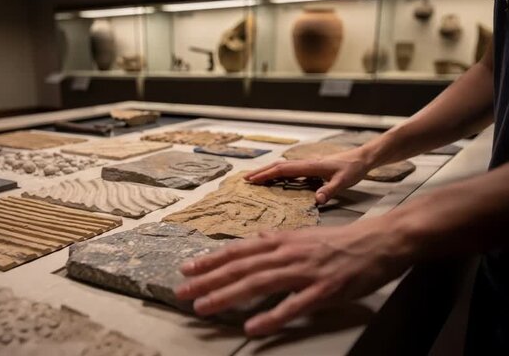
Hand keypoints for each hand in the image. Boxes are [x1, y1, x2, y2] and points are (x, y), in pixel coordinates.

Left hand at [174, 217, 416, 335]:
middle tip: (181, 292)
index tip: (186, 269)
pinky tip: (252, 327)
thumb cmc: (341, 240)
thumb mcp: (303, 235)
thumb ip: (276, 241)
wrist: (380, 240)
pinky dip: (272, 317)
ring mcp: (305, 271)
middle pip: (241, 267)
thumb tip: (252, 244)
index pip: (238, 251)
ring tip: (203, 307)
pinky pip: (294, 306)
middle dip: (208, 280)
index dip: (210, 260)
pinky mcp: (324, 290)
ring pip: (259, 283)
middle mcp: (287, 253)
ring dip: (228, 296)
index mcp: (282, 240)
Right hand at [244, 148, 372, 204]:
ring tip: (255, 178)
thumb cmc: (353, 168)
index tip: (252, 180)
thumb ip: (330, 190)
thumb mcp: (344, 181)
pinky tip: (276, 180)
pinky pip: (290, 170)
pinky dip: (278, 173)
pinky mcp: (311, 168)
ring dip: (268, 171)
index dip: (266, 174)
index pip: (283, 170)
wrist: (363, 158)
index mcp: (310, 166)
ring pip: (283, 167)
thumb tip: (317, 200)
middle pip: (278, 166)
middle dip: (261, 172)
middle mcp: (306, 163)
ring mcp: (308, 165)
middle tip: (245, 179)